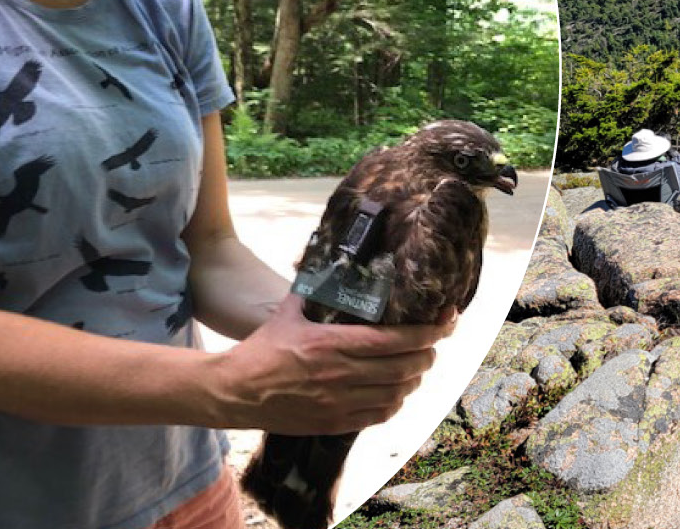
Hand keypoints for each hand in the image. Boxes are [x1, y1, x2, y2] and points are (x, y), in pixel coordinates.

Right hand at [210, 295, 452, 434]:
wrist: (233, 392)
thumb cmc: (261, 349)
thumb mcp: (288, 312)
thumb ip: (314, 288)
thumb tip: (329, 256)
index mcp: (331, 343)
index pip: (394, 339)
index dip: (429, 333)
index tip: (446, 323)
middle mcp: (339, 374)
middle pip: (404, 367)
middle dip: (428, 354)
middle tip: (432, 344)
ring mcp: (338, 402)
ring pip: (397, 393)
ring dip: (414, 379)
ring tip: (417, 367)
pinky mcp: (333, 423)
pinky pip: (379, 415)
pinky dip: (395, 403)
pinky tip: (397, 392)